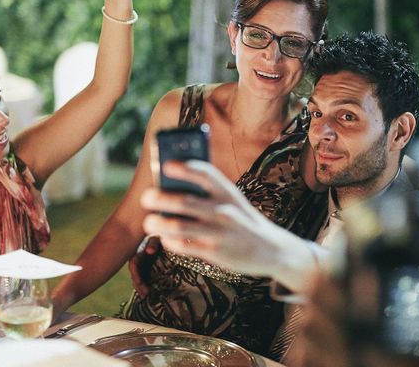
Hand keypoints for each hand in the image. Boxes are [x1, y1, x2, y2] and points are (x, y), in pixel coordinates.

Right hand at [128, 236, 160, 298]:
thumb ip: (153, 244)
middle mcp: (138, 261)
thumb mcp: (155, 238)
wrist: (162, 234)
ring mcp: (142, 266)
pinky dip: (145, 285)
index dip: (136, 275)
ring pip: (139, 278)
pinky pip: (145, 278)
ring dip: (141, 287)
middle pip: (135, 275)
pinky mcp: (147, 268)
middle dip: (139, 285)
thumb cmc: (158, 235)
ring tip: (145, 297)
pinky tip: (149, 293)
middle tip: (145, 294)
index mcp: (137, 254)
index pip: (133, 266)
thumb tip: (149, 251)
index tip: (139, 282)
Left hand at [140, 160, 289, 276]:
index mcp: (228, 191)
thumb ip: (209, 192)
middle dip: (158, 198)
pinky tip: (167, 238)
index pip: (205, 173)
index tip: (167, 166)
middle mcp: (224, 209)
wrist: (271, 248)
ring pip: (178, 226)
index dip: (185, 168)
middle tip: (147, 198)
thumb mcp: (234, 200)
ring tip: (150, 222)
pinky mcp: (216, 252)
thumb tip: (169, 186)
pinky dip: (169, 241)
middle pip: (183, 201)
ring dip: (157, 223)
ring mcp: (220, 232)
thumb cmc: (243, 219)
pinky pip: (183, 246)